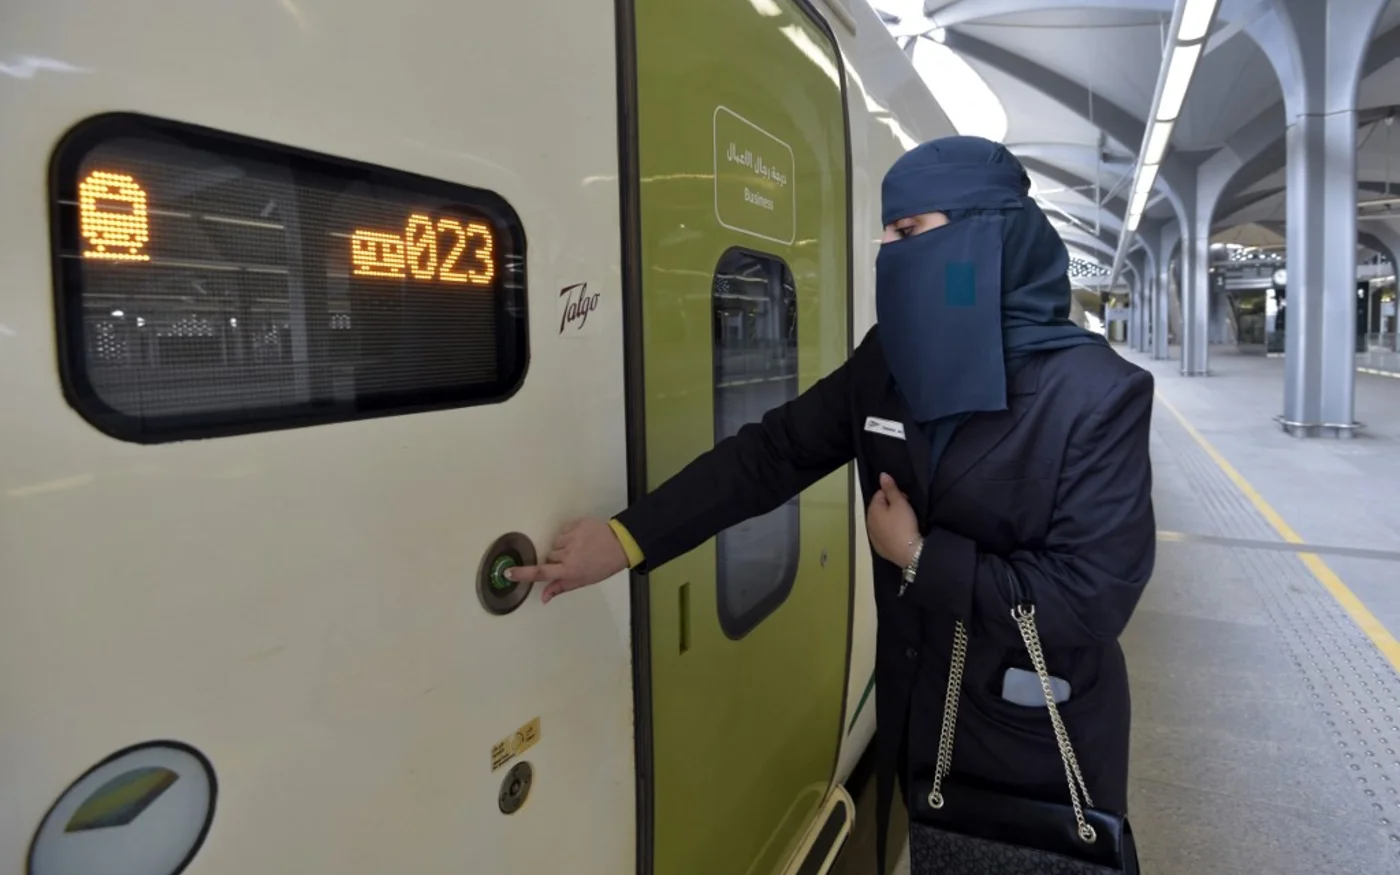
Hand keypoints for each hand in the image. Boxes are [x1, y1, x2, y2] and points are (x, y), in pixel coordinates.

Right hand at [504, 517, 628, 603]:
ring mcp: (572, 537)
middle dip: (556, 560)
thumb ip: (560, 588)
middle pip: (549, 556)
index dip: (523, 574)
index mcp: (570, 570)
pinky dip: (569, 535)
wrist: (621, 544)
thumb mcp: (582, 581)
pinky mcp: (577, 524)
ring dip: (563, 547)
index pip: (541, 573)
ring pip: (556, 543)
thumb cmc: (602, 566)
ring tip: (579, 549)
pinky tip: (582, 539)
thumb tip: (543, 598)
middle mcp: (569, 554)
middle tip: (572, 561)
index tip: (508, 573)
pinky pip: (564, 531)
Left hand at [867, 473, 920, 567]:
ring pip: (881, 521)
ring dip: (889, 519)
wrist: (910, 553)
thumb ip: (891, 488)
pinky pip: (883, 534)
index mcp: (872, 510)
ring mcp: (873, 537)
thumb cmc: (905, 525)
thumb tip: (882, 475)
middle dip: (891, 506)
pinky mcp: (879, 548)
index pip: (880, 494)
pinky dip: (889, 531)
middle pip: (879, 508)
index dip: (894, 494)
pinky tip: (899, 534)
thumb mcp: (900, 503)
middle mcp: (868, 523)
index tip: (905, 499)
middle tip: (906, 510)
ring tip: (904, 522)